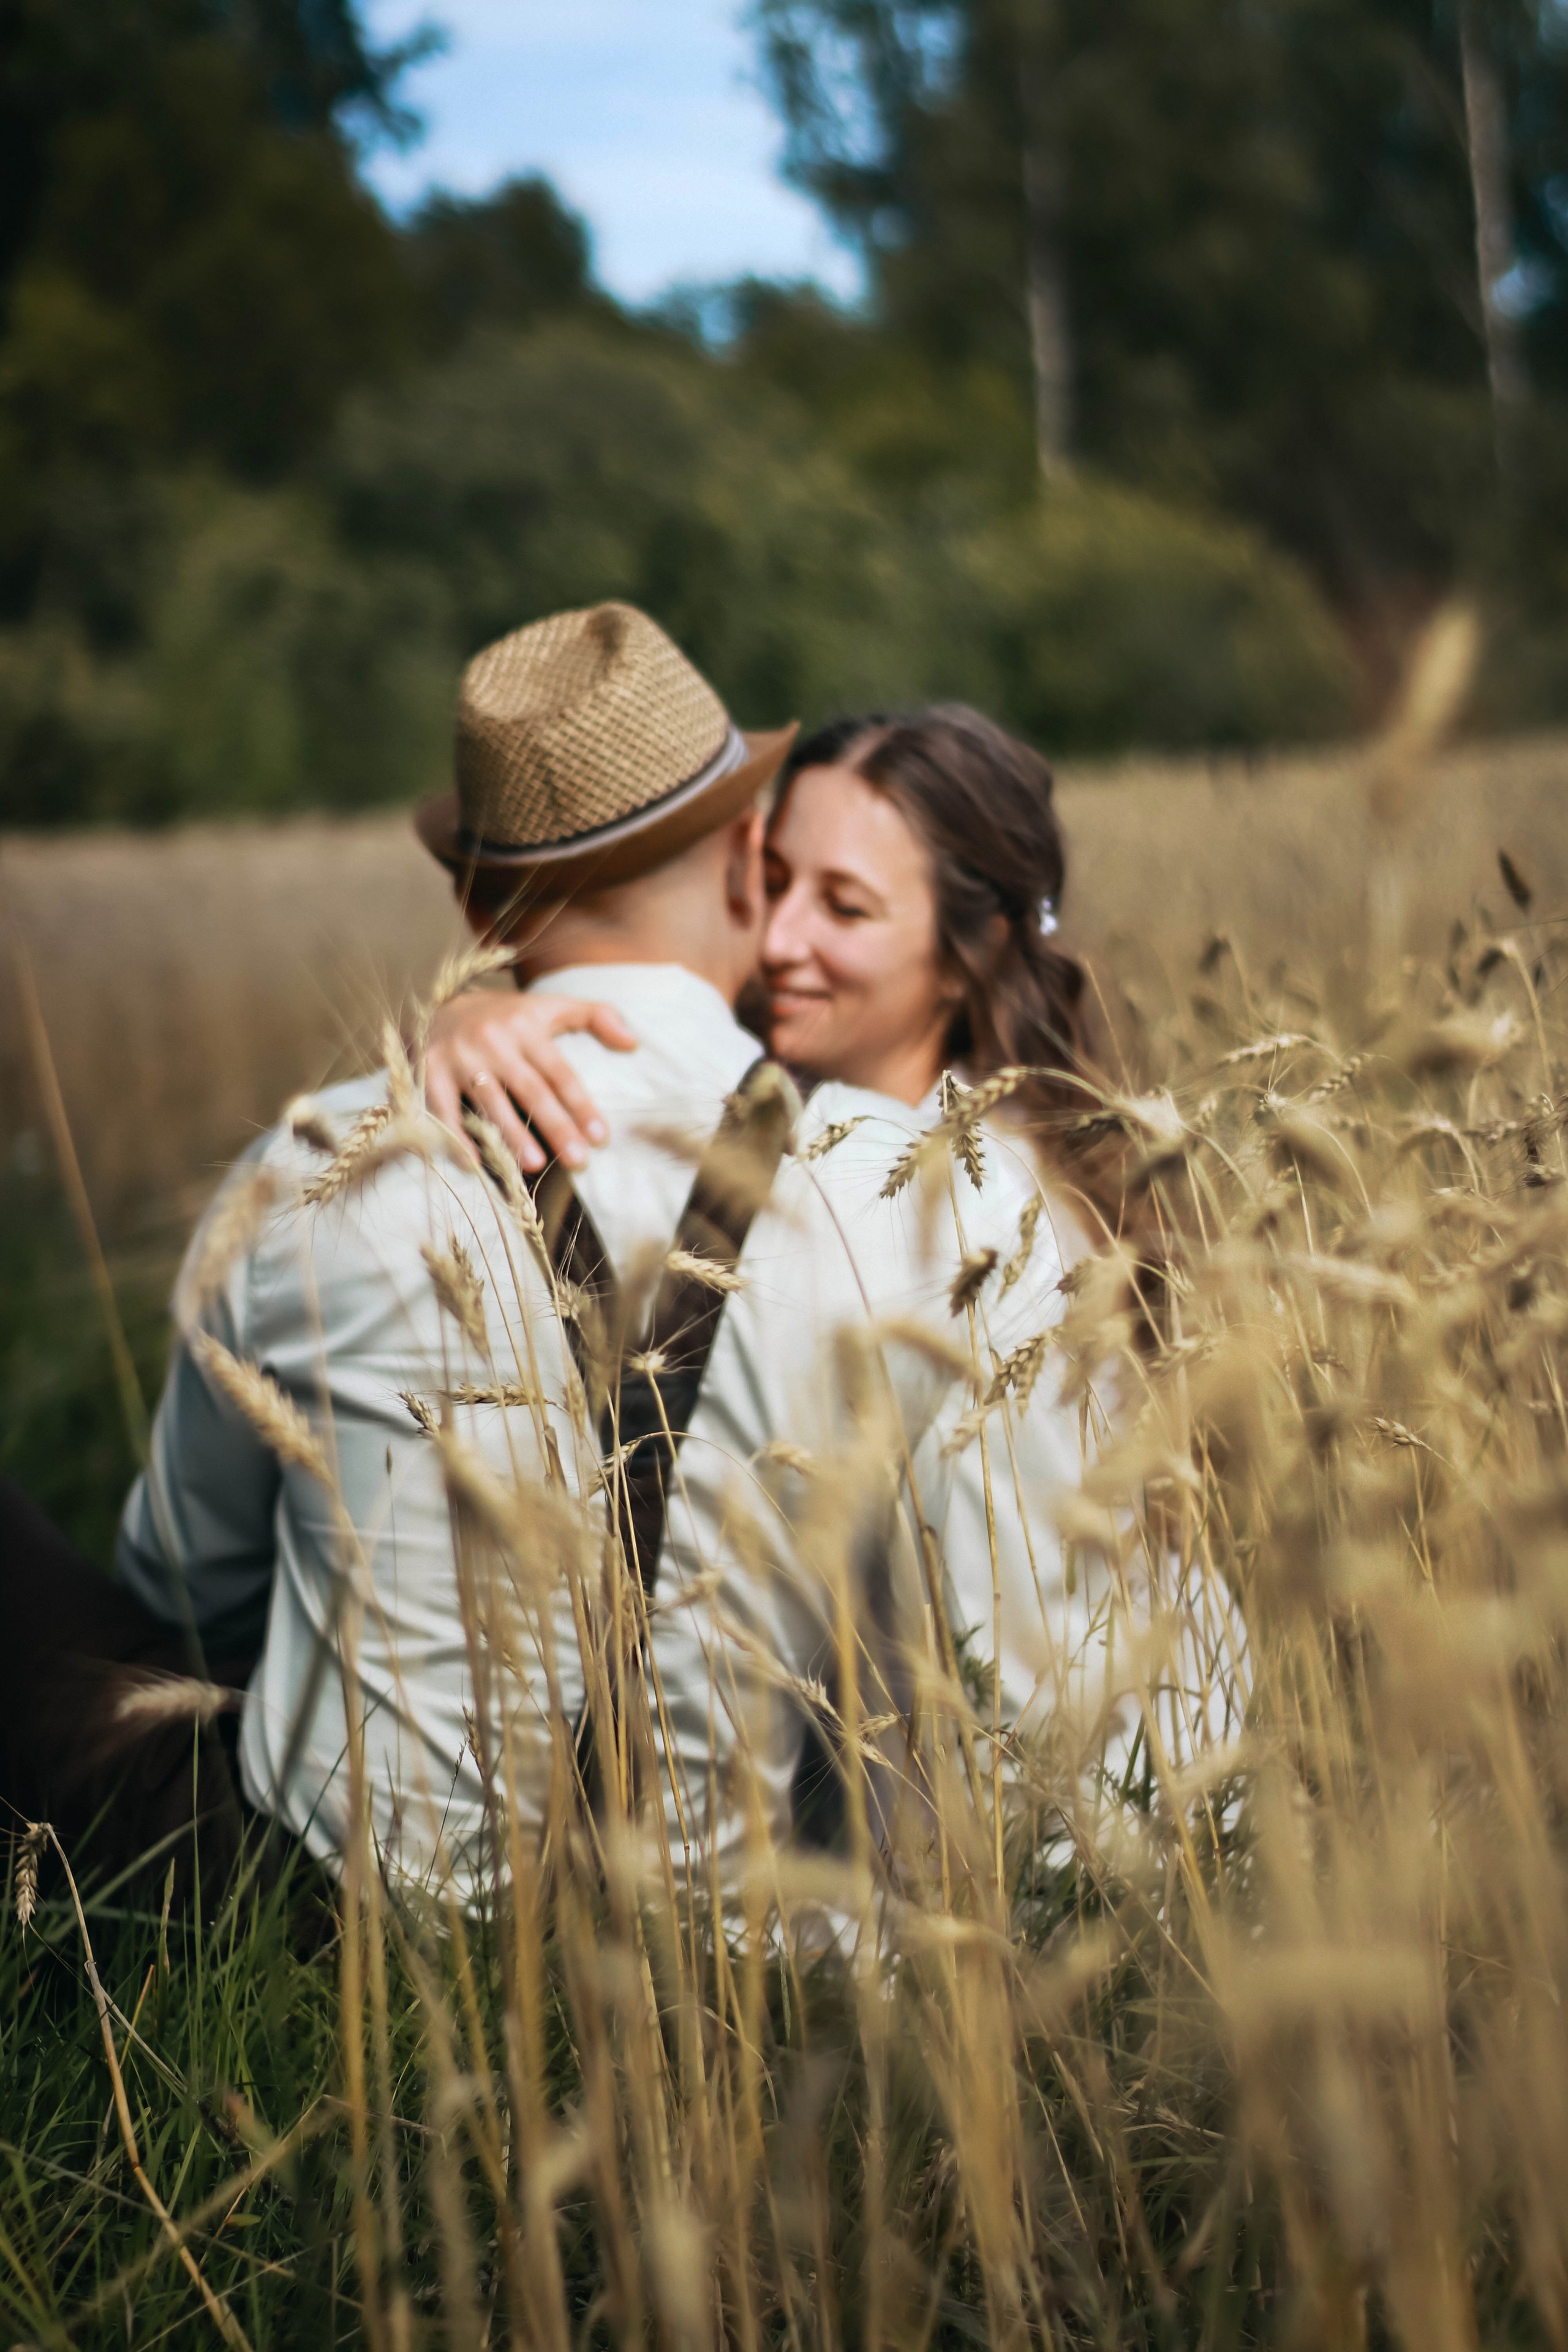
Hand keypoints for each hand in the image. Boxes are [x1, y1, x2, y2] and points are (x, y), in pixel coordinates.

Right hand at [424, 990, 633, 1173]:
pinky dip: (456, 1137)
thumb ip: (595, 1016)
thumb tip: (634, 1043)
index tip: (601, 1138)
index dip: (581, 1105)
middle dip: (556, 1126)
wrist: (439, 1005)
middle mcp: (493, 1041)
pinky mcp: (429, 1071)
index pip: (559, 1072)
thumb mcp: (549, 1007)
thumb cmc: (506, 1017)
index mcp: (526, 1027)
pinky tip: (474, 1165)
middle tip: (578, 1160)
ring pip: (490, 1101)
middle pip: (530, 1089)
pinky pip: (443, 1109)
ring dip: (511, 1135)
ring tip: (534, 1165)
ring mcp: (459, 1057)